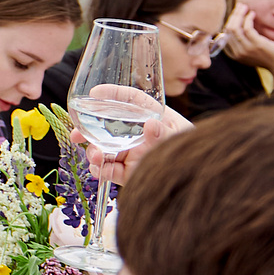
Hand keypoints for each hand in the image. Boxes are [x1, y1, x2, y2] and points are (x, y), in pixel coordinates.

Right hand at [73, 90, 190, 186]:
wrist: (198, 182)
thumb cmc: (192, 153)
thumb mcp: (182, 140)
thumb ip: (166, 134)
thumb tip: (151, 125)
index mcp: (154, 118)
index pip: (132, 100)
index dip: (114, 94)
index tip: (95, 92)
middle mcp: (139, 134)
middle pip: (109, 125)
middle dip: (88, 129)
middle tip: (76, 134)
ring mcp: (132, 154)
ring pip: (106, 149)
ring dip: (94, 152)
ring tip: (95, 157)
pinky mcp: (129, 173)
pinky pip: (110, 171)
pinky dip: (101, 171)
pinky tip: (98, 170)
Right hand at [221, 1, 273, 79]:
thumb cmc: (269, 58)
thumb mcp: (251, 52)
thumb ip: (242, 44)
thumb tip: (237, 25)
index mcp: (235, 55)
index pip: (224, 36)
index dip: (229, 22)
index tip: (235, 14)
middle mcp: (238, 53)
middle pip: (228, 30)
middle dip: (233, 15)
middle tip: (240, 6)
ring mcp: (247, 49)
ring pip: (235, 27)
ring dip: (239, 14)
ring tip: (245, 7)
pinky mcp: (257, 44)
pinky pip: (247, 27)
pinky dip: (248, 18)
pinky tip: (253, 14)